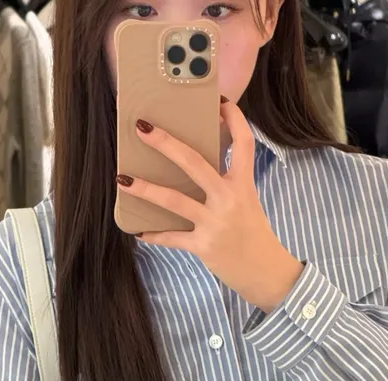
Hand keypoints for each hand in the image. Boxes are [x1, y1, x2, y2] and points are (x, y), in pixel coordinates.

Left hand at [116, 99, 303, 313]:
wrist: (265, 272)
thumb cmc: (254, 235)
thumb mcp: (248, 203)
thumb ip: (227, 185)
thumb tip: (195, 169)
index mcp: (243, 185)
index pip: (243, 143)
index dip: (233, 119)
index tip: (219, 101)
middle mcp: (228, 199)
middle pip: (194, 163)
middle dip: (166, 144)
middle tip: (142, 128)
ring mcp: (214, 223)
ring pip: (174, 201)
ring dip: (145, 189)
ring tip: (122, 180)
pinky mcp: (203, 246)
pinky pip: (172, 238)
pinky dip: (154, 235)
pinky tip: (138, 232)